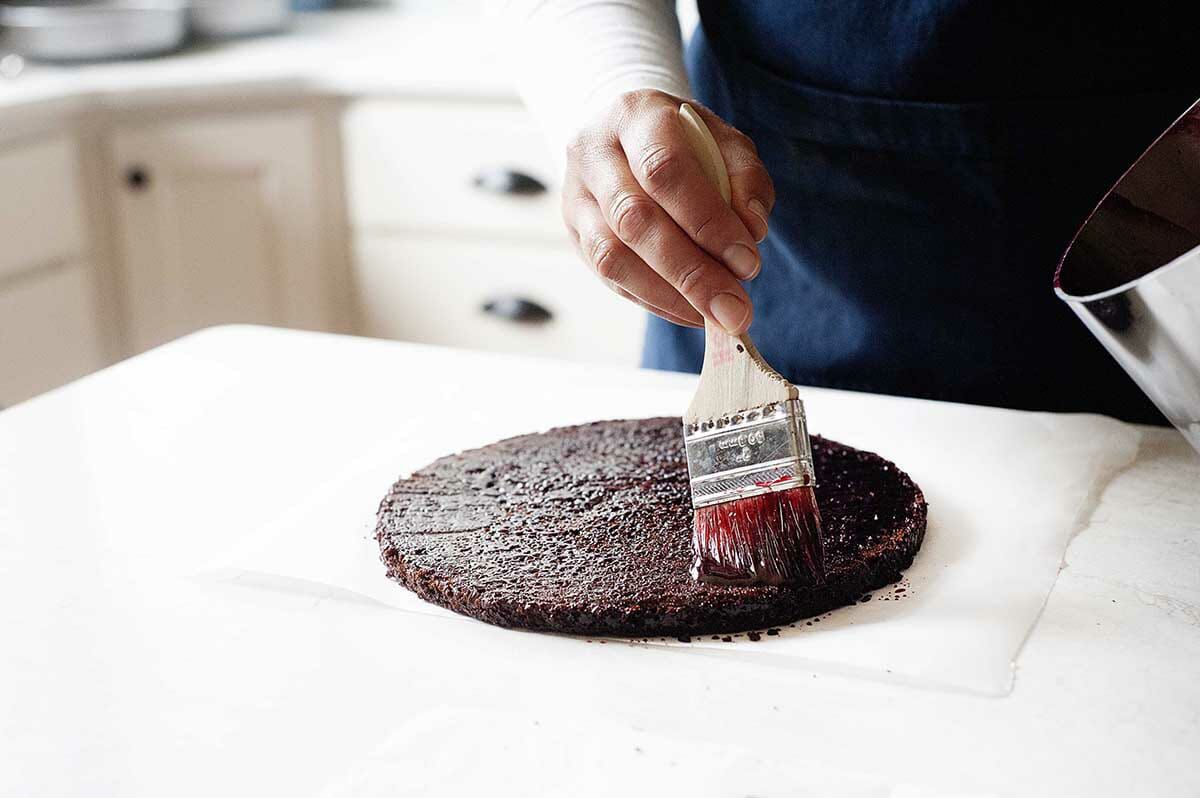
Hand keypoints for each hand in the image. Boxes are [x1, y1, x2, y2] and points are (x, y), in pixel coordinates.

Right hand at [562, 90, 774, 334]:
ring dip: (668, 295)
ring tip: (714, 316)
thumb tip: (752, 231)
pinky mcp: (574, 234)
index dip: (707, 220)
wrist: (623, 131)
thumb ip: (745, 177)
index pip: (665, 170)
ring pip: (611, 256)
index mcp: (636, 116)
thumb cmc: (683, 139)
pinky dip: (654, 301)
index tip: (747, 261)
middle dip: (690, 272)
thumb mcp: (723, 140)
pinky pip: (609, 278)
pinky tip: (691, 312)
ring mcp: (576, 197)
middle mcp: (594, 154)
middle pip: (634, 220)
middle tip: (734, 310)